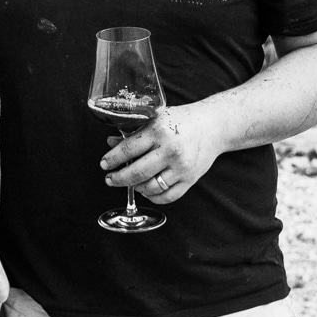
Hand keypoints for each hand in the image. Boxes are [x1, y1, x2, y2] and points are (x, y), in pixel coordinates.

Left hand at [100, 105, 218, 204]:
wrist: (212, 126)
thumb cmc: (181, 121)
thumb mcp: (155, 120)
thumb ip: (133, 132)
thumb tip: (110, 143)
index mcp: (159, 131)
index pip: (128, 149)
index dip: (112, 159)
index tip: (103, 164)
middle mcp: (170, 150)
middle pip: (137, 172)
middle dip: (118, 178)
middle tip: (110, 179)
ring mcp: (181, 167)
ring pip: (150, 187)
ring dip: (136, 187)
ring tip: (131, 182)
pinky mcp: (190, 180)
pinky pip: (166, 197)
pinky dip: (153, 196)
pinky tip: (147, 189)